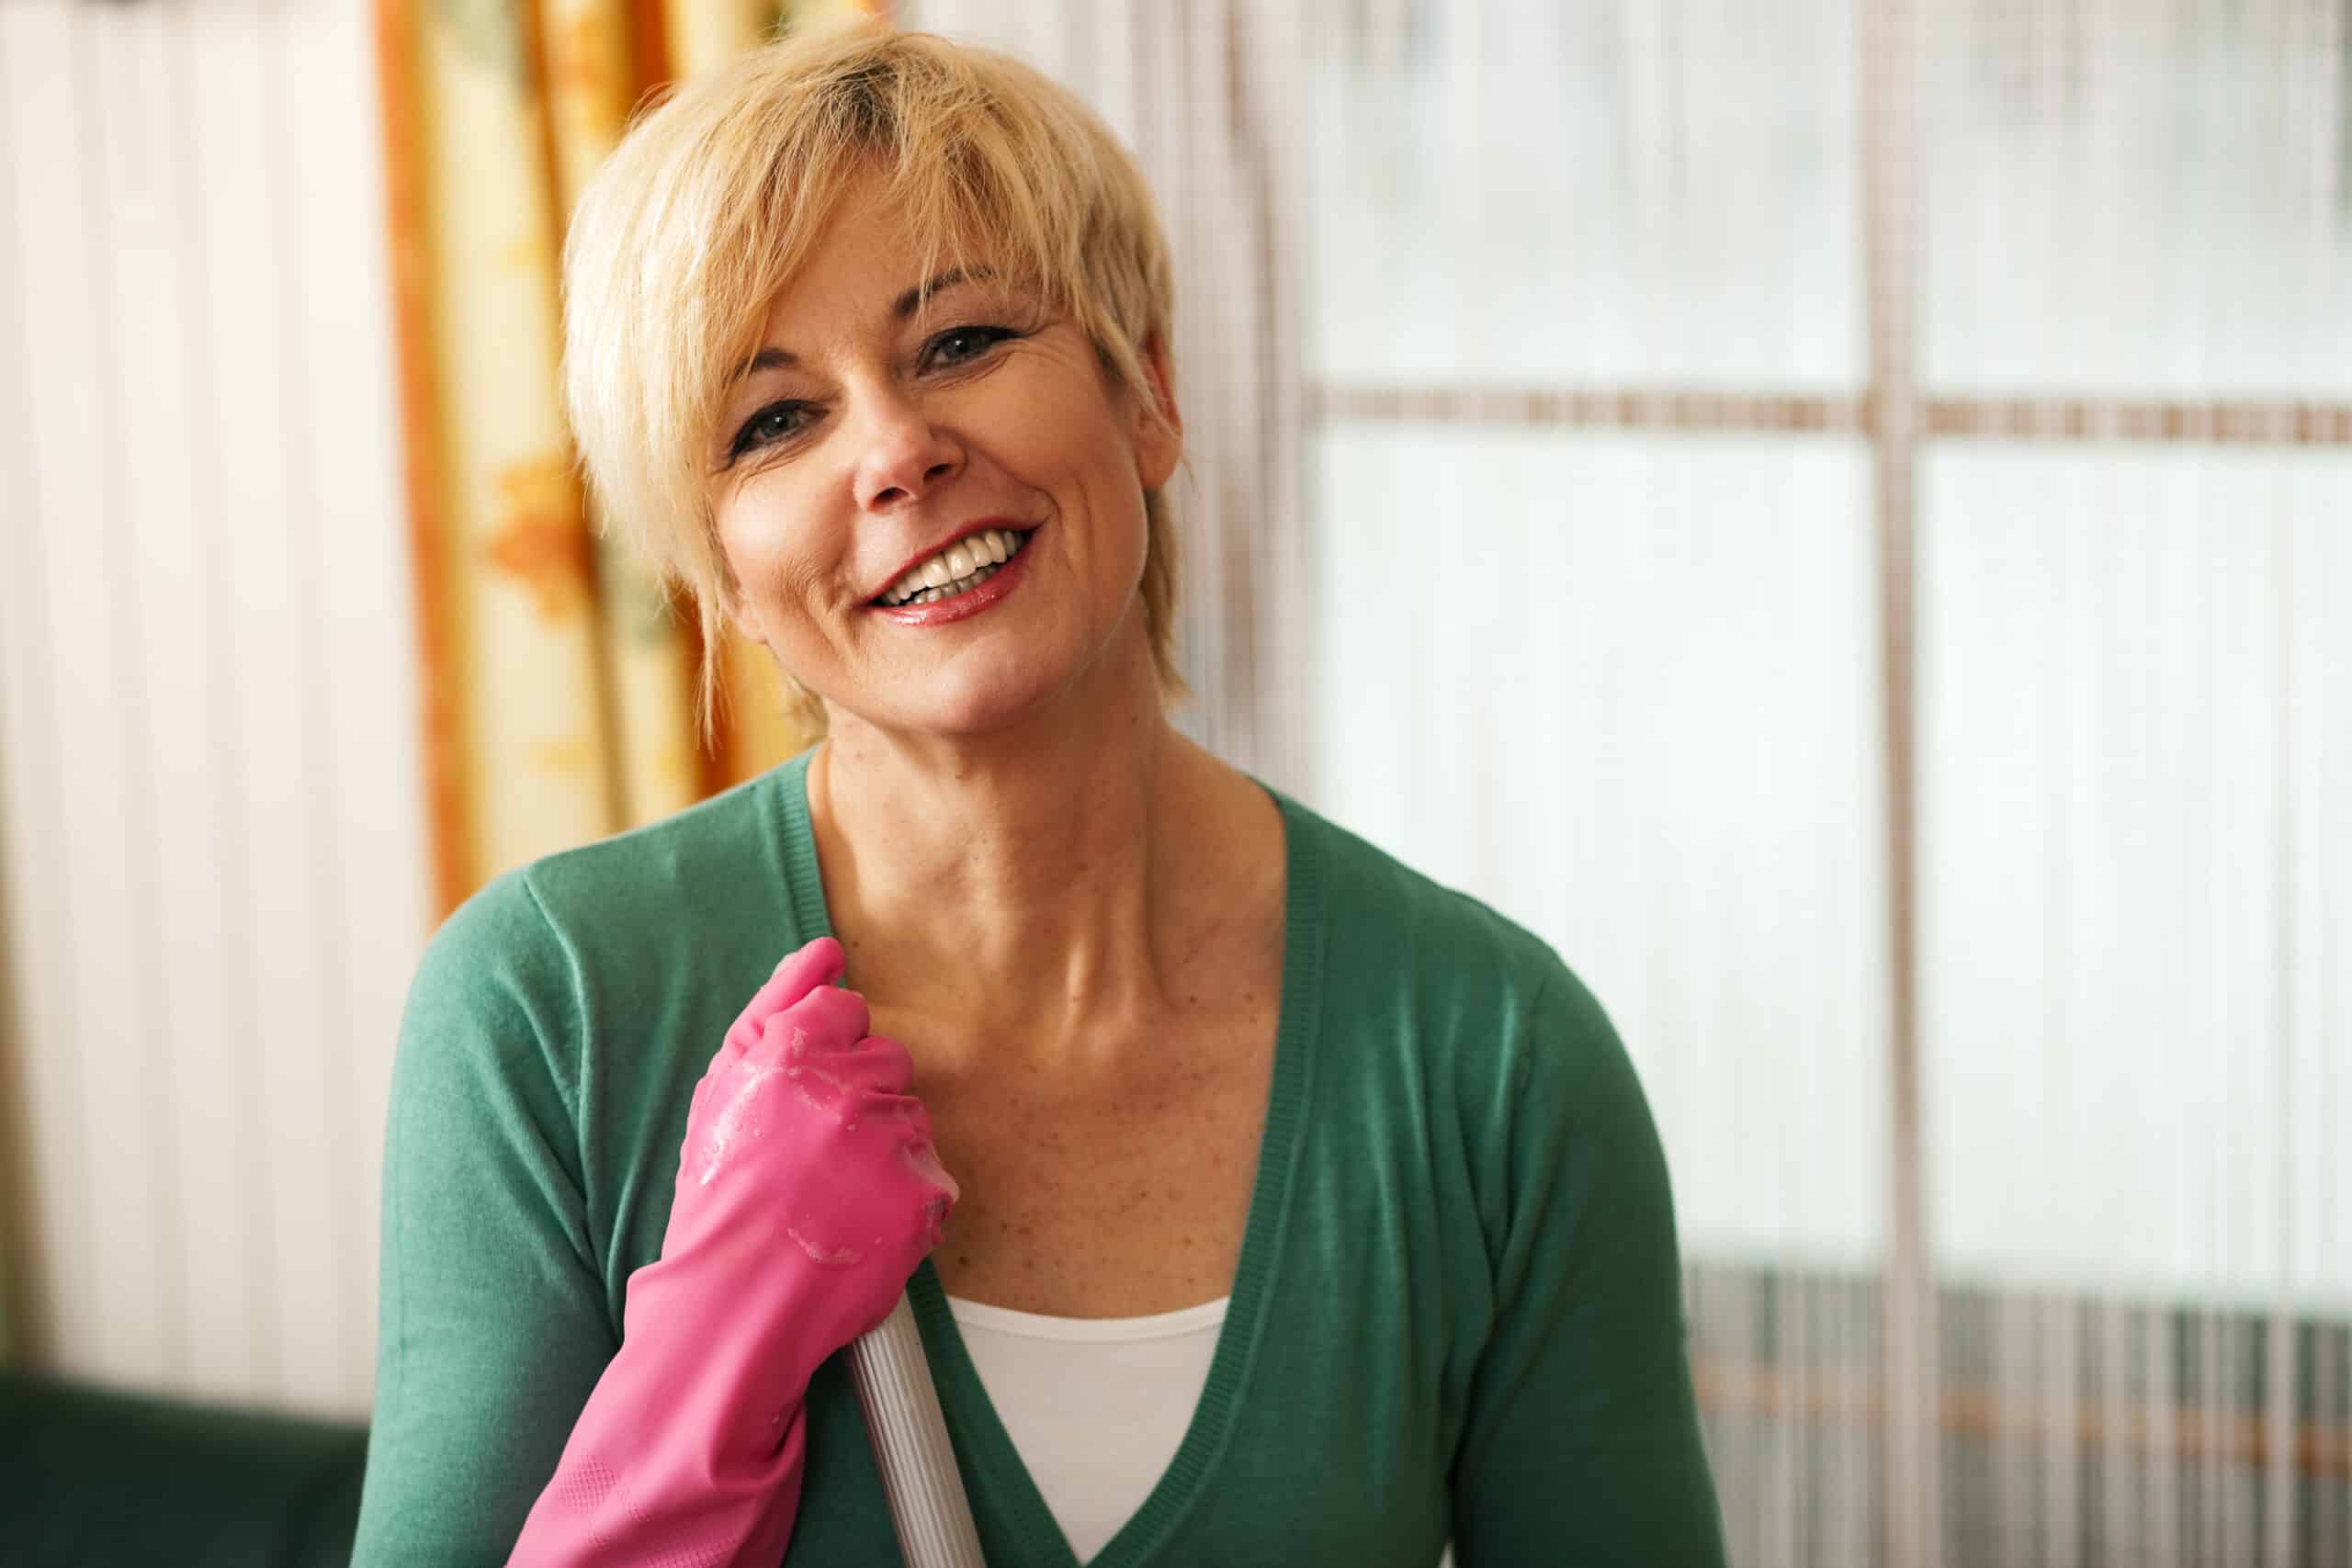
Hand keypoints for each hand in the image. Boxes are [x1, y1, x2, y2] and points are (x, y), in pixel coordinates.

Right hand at [667, 936, 958, 1364]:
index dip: (825, 1054)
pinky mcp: (925, 1194)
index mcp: (794, 1050)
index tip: (801, 1097)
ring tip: (830, 1195)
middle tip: (812, 1153)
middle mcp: (849, 1086)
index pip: (849, 1011)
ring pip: (911, 1117)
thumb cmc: (721, 1192)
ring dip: (882, 1149)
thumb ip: (777, 1006)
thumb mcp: (726, 1087)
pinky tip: (861, 1222)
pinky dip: (905, 1199)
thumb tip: (827, 950)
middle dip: (858, 1096)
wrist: (735, 1300)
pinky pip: (933, 1173)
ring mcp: (893, 1141)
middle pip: (888, 1059)